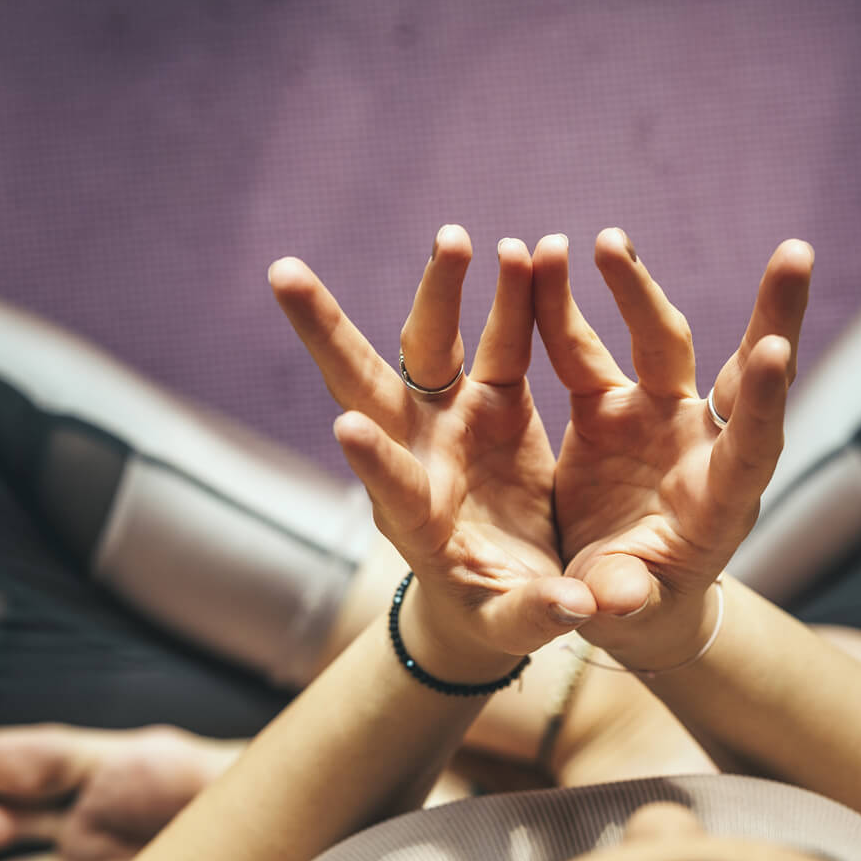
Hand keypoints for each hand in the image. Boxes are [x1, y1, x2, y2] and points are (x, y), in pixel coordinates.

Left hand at [270, 226, 596, 668]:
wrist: (508, 579)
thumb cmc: (499, 611)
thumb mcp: (513, 622)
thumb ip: (535, 613)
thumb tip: (573, 607)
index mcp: (417, 518)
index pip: (390, 486)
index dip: (370, 461)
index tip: (344, 426)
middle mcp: (418, 453)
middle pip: (366, 383)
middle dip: (327, 329)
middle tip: (287, 275)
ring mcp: (450, 419)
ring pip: (431, 345)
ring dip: (439, 291)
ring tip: (454, 238)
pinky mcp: (492, 399)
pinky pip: (500, 339)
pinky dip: (511, 297)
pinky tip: (527, 250)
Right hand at [534, 229, 812, 659]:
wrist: (618, 590)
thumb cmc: (638, 607)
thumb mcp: (629, 611)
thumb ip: (623, 598)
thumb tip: (616, 602)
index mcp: (718, 501)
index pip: (754, 443)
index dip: (763, 399)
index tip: (777, 349)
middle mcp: (701, 444)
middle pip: (741, 369)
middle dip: (771, 311)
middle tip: (795, 254)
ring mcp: (659, 417)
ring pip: (662, 341)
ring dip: (636, 289)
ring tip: (608, 241)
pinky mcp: (612, 407)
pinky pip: (588, 349)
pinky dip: (568, 306)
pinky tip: (545, 260)